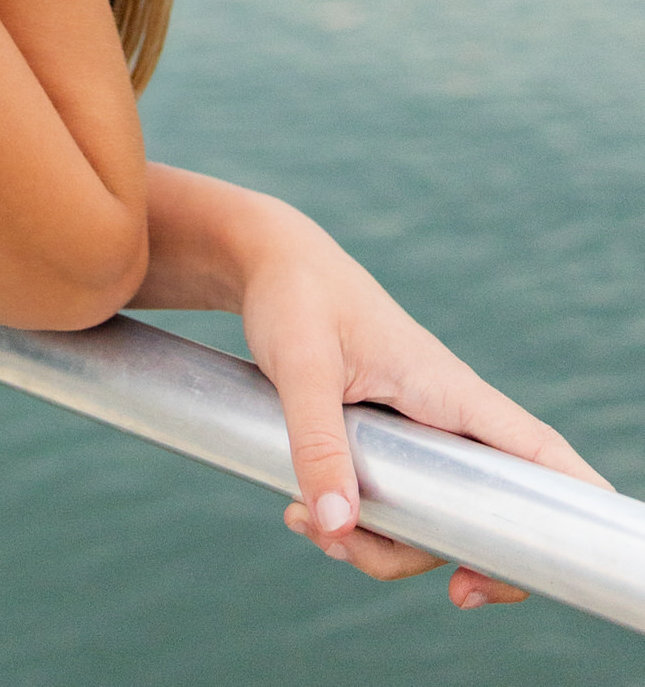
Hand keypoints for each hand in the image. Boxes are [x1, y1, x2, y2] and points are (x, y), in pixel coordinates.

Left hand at [240, 213, 607, 608]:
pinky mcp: (385, 443)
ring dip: (375, 543)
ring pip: (426, 520)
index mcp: (450, 391)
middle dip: (443, 556)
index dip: (569, 508)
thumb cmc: (295, 297)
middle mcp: (445, 419)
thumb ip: (317, 443)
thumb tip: (337, 526)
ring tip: (300, 521)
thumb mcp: (301, 366)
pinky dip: (353, 523)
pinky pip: (391, 505)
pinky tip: (303, 513)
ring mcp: (417, 435)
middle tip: (395, 571)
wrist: (267, 265)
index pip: (538, 454)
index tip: (542, 566)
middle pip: (479, 516)